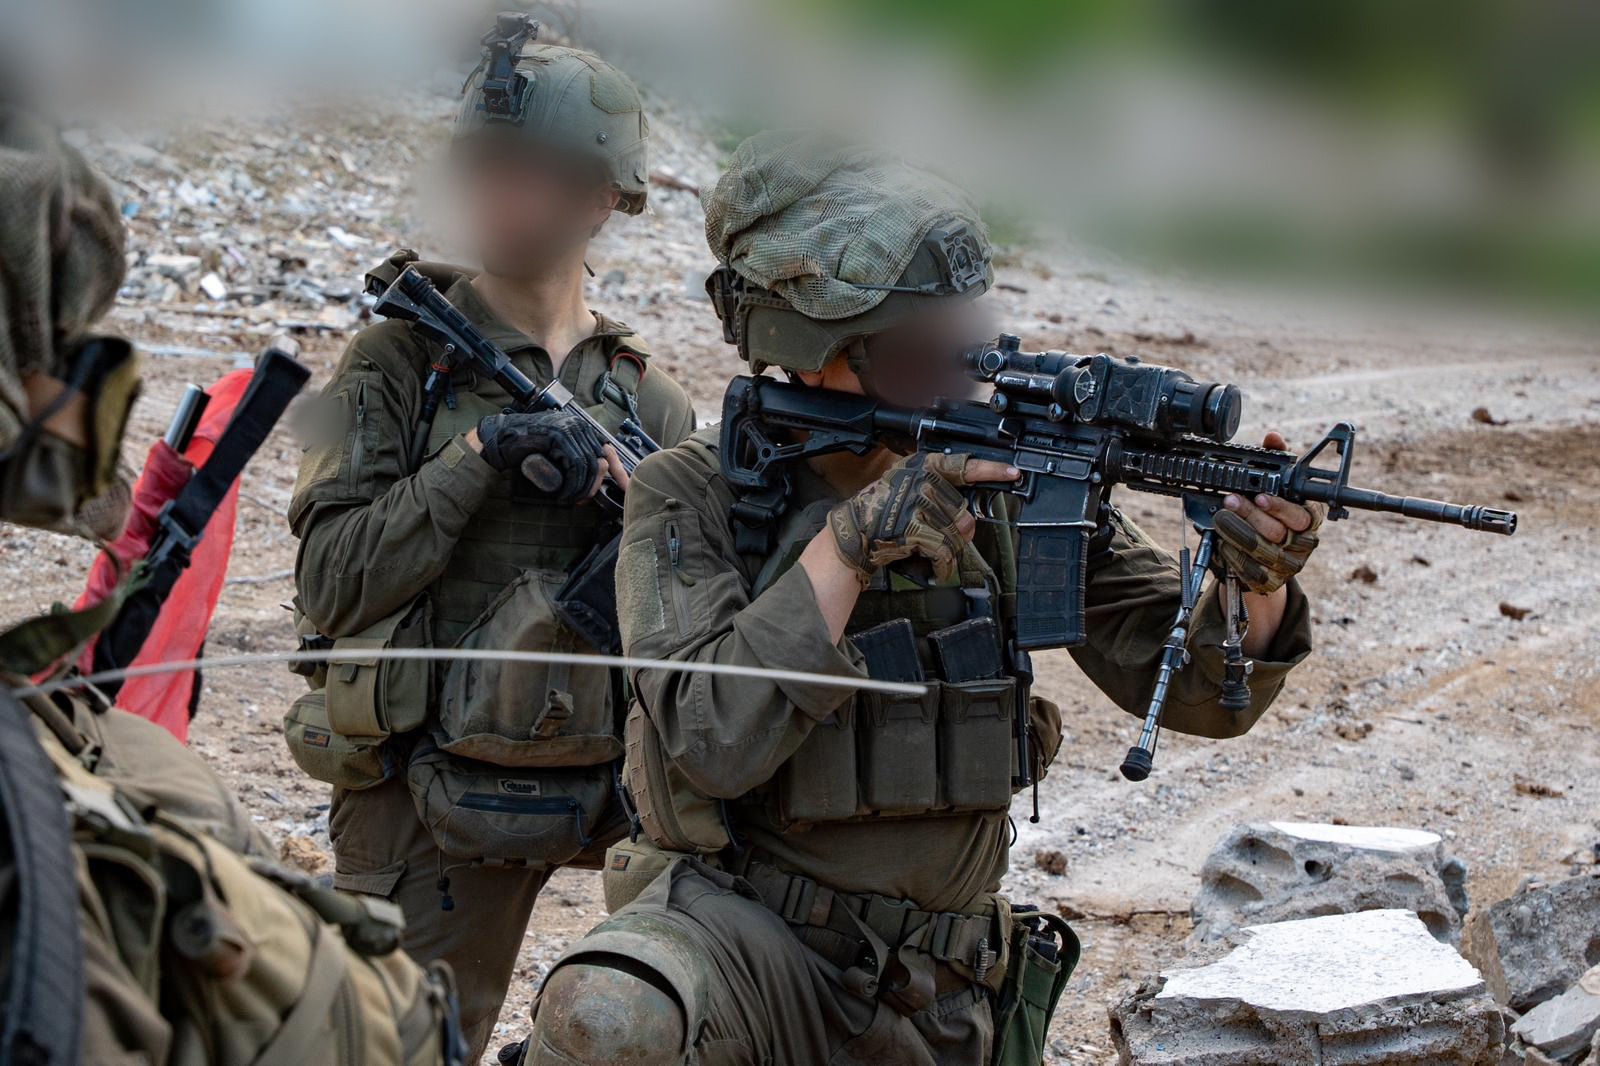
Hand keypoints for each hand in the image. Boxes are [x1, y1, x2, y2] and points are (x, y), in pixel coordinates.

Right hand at [476, 409, 605, 502]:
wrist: (502, 438)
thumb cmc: (527, 445)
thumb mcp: (556, 447)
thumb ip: (573, 453)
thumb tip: (593, 473)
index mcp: (581, 426)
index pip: (602, 454)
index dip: (598, 477)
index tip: (589, 493)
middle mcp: (578, 424)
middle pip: (598, 460)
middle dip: (592, 485)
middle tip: (582, 500)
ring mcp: (570, 429)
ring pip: (589, 466)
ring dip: (582, 488)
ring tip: (572, 499)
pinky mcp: (560, 438)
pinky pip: (576, 466)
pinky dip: (573, 485)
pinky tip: (565, 494)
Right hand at [828, 452, 1017, 584]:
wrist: (855, 532)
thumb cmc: (882, 512)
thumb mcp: (908, 486)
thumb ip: (936, 488)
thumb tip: (968, 512)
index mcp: (925, 466)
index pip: (965, 466)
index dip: (992, 471)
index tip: (1014, 474)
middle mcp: (924, 480)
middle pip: (965, 514)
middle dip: (957, 535)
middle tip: (939, 541)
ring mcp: (920, 503)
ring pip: (957, 534)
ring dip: (949, 552)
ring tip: (933, 554)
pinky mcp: (915, 526)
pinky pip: (945, 551)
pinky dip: (943, 567)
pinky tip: (935, 569)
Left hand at [1214, 430, 1324, 594]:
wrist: (1263, 556)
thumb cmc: (1271, 514)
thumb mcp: (1275, 487)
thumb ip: (1275, 461)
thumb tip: (1272, 437)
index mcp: (1310, 520)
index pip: (1302, 516)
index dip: (1280, 507)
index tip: (1261, 496)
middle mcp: (1302, 545)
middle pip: (1277, 532)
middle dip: (1250, 514)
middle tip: (1230, 499)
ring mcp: (1286, 566)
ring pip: (1261, 550)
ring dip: (1237, 530)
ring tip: (1221, 515)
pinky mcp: (1269, 581)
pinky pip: (1248, 569)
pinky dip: (1232, 553)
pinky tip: (1222, 540)